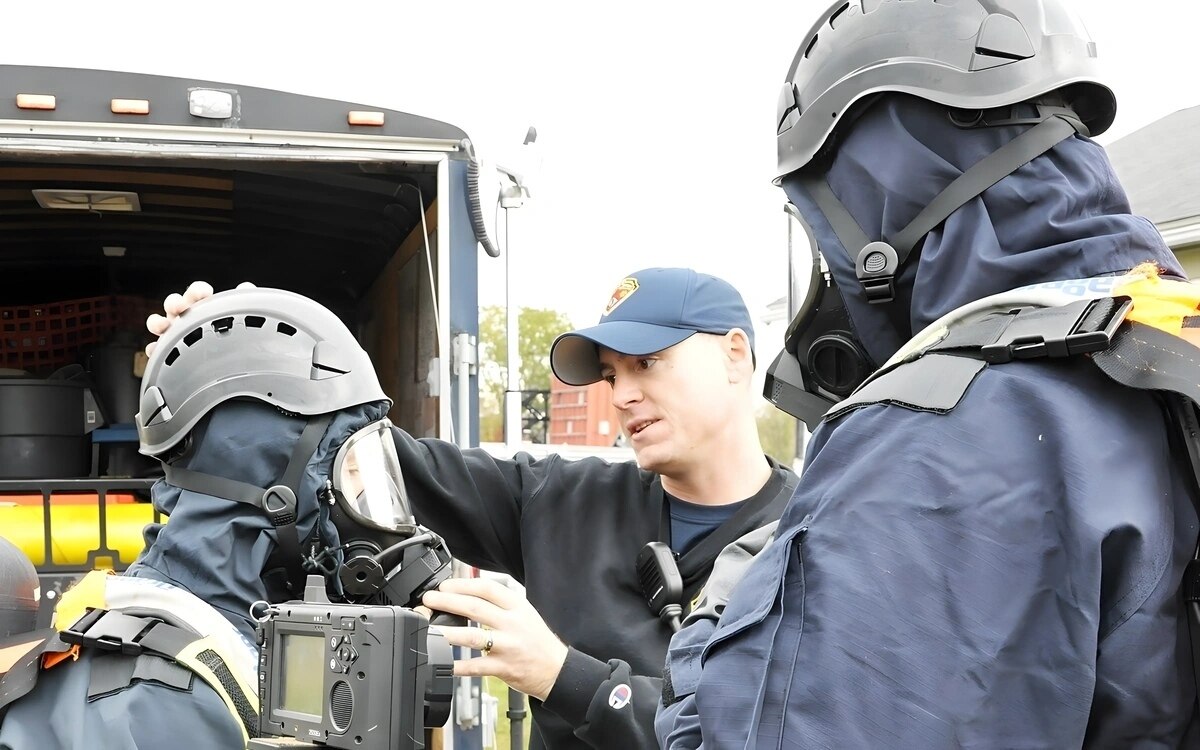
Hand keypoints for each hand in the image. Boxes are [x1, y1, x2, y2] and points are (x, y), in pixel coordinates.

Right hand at [144, 281, 255, 355]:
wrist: (228, 360)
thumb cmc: (231, 331)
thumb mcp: (240, 314)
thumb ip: (243, 300)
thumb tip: (246, 287)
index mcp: (203, 303)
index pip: (198, 291)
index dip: (199, 290)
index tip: (204, 293)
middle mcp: (185, 315)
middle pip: (174, 303)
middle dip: (175, 302)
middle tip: (180, 307)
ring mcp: (172, 332)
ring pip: (158, 323)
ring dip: (158, 322)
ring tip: (163, 326)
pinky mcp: (165, 352)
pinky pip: (155, 350)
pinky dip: (153, 350)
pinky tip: (155, 352)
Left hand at [421, 577, 568, 700]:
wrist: (558, 670)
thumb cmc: (538, 641)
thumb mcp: (525, 614)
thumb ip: (501, 604)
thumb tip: (468, 594)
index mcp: (518, 606)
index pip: (487, 588)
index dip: (463, 585)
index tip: (445, 586)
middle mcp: (513, 623)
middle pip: (475, 608)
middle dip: (447, 602)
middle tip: (428, 600)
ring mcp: (508, 646)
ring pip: (472, 636)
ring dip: (447, 632)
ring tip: (429, 629)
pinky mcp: (504, 667)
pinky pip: (476, 666)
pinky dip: (457, 665)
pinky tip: (443, 663)